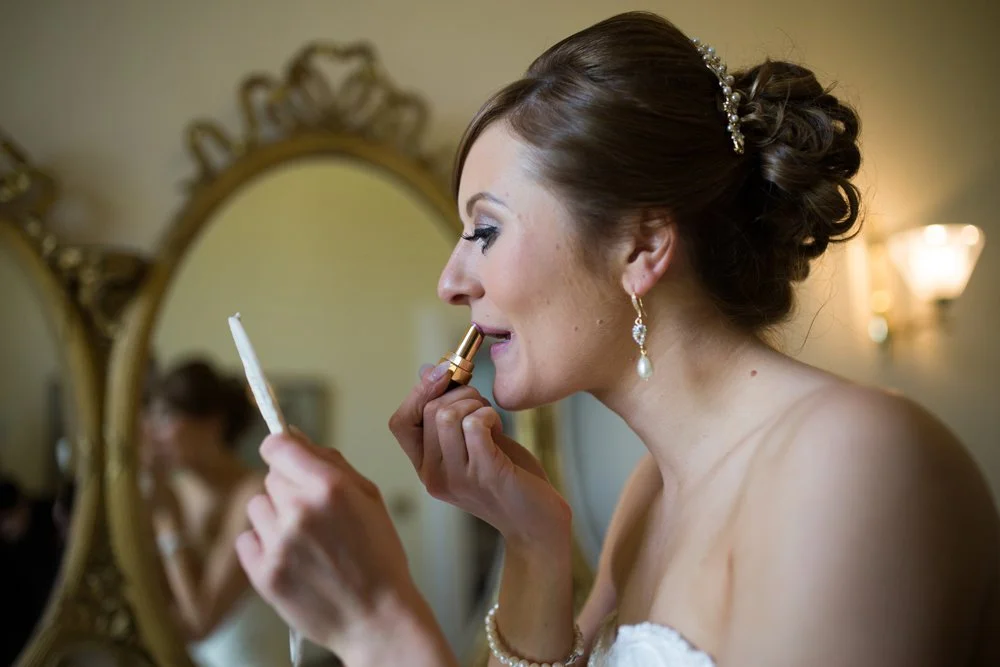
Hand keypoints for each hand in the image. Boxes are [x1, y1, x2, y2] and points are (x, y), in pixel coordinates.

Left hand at [235, 432, 438, 657]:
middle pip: (270, 477)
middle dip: (288, 488)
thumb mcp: (370, 498)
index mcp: (329, 487)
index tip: (286, 458)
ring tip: (303, 539)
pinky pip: (245, 539)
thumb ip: (331, 463)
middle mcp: (299, 510)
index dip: (282, 449)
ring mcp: (278, 543)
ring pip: (256, 506)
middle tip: (314, 514)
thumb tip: (295, 435)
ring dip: (274, 517)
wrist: (377, 617)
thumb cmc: (379, 558)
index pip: (277, 446)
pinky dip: (262, 546)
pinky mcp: (262, 573)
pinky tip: (290, 558)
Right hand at [388, 363, 570, 548]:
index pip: (399, 423)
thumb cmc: (508, 478)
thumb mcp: (474, 443)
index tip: (444, 373)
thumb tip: (428, 370)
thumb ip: (452, 413)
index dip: (417, 392)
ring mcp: (457, 478)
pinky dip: (489, 415)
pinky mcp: (484, 475)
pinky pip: (474, 424)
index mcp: (426, 468)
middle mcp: (434, 476)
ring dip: (475, 404)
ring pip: (447, 415)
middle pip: (429, 411)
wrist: (537, 523)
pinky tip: (500, 428)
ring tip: (492, 420)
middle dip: (461, 393)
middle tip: (483, 405)